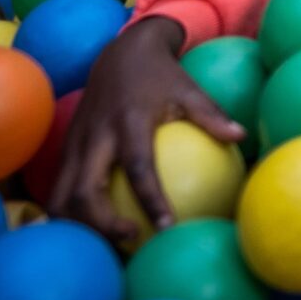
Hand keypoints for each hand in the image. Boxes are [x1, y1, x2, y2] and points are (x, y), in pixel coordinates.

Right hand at [48, 16, 245, 243]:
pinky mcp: (65, 150)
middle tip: (131, 241)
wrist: (119, 52)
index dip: (150, 198)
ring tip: (106, 247)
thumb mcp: (189, 88)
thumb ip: (212, 114)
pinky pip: (59, 189)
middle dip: (102, 224)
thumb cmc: (160, 75)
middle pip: (85, 191)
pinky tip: (92, 233)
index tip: (166, 227)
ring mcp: (74, 144)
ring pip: (62, 196)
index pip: (137, 165)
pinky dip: (70, 215)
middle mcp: (95, 136)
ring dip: (79, 226)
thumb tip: (241, 136)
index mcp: (128, 121)